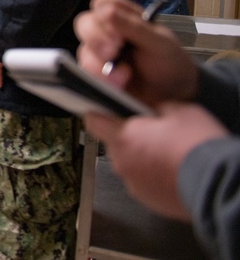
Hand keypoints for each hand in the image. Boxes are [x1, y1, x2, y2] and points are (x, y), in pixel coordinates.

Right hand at [74, 0, 197, 105]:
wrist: (174, 95)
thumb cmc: (169, 62)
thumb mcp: (159, 43)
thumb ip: (134, 27)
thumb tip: (105, 11)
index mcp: (124, 17)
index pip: (102, 4)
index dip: (103, 14)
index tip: (118, 31)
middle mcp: (107, 32)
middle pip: (84, 23)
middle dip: (96, 37)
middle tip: (113, 52)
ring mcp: (99, 53)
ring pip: (83, 50)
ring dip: (99, 62)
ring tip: (125, 74)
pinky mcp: (96, 74)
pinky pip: (86, 73)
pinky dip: (101, 78)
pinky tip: (120, 83)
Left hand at [84, 103, 228, 220]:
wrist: (217, 184)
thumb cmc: (197, 145)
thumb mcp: (179, 110)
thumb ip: (155, 108)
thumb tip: (151, 110)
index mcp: (123, 138)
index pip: (93, 122)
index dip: (99, 114)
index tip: (105, 110)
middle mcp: (122, 163)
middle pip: (115, 144)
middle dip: (129, 137)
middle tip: (152, 132)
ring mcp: (134, 185)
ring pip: (130, 165)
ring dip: (142, 158)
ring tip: (167, 154)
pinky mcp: (149, 201)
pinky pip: (144, 182)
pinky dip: (153, 176)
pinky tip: (173, 170)